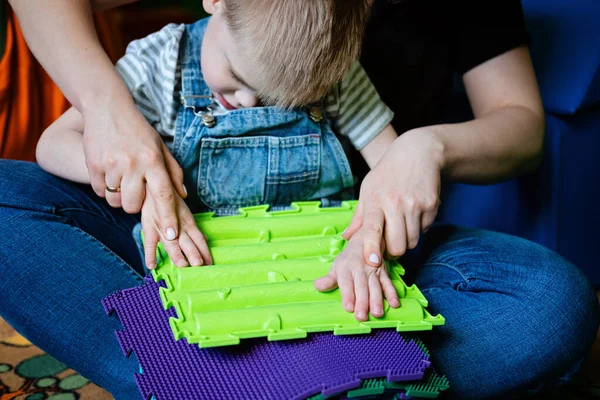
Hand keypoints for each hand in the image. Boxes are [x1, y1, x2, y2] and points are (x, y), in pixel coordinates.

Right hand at [81, 98, 187, 244]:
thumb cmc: (138, 130)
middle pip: (134, 206)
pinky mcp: (94, 166)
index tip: (172, 236)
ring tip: (122, 177)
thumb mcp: (160, 147)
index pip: (164, 195)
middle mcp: (133, 164)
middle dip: (135, 204)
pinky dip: (104, 188)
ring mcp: (112, 165)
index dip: (168, 218)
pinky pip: (100, 192)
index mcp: (153, 160)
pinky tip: (109, 172)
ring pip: (116, 202)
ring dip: (120, 196)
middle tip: (135, 187)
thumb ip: (173, 171)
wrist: (107, 108)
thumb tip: (183, 196)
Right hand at [141, 184, 212, 268]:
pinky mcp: (148, 227)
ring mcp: (162, 227)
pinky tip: (152, 265)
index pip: (199, 239)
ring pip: (170, 242)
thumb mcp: (184, 212)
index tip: (210, 264)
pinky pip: (149, 242)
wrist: (153, 186)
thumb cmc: (170, 201)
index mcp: (187, 222)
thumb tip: (204, 240)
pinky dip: (150, 254)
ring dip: (176, 253)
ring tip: (182, 264)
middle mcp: (177, 225)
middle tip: (199, 264)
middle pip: (187, 241)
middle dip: (193, 253)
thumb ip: (192, 228)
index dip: (205, 251)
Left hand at [314, 229, 399, 320]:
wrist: (365, 240)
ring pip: (375, 286)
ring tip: (377, 313)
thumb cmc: (348, 259)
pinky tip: (395, 304)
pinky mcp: (384, 273)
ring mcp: (373, 271)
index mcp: (346, 268)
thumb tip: (317, 286)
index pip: (346, 283)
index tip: (349, 308)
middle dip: (362, 302)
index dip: (348, 295)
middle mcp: (360, 269)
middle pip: (361, 287)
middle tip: (361, 316)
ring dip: (377, 300)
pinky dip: (392, 293)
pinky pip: (388, 283)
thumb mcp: (336, 267)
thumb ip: (328, 279)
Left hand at [344, 129, 443, 265]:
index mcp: (376, 200)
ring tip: (400, 226)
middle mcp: (396, 203)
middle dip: (392, 252)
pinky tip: (413, 214)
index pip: (373, 228)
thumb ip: (360, 216)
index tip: (372, 261)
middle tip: (388, 246)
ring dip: (406, 241)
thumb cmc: (388, 173)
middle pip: (397, 245)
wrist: (419, 152)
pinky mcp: (432, 206)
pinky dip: (418, 229)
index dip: (372, 247)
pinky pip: (424, 231)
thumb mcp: (368, 189)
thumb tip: (347, 237)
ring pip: (412, 242)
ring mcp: (415, 205)